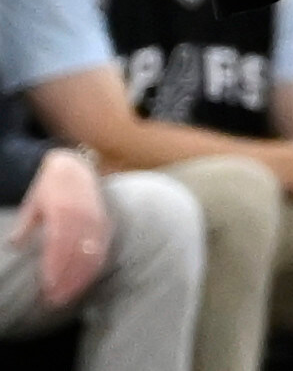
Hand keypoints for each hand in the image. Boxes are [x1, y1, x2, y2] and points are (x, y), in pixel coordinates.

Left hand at [7, 146, 107, 312]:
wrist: (74, 167)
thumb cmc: (49, 188)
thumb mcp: (33, 203)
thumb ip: (25, 225)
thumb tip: (13, 244)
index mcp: (63, 210)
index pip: (60, 244)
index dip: (55, 267)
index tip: (48, 287)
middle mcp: (83, 216)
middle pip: (77, 253)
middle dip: (67, 279)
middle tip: (55, 300)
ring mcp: (97, 220)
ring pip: (92, 254)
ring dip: (81, 277)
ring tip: (68, 296)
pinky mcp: (105, 223)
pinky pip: (102, 249)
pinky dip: (94, 267)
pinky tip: (85, 281)